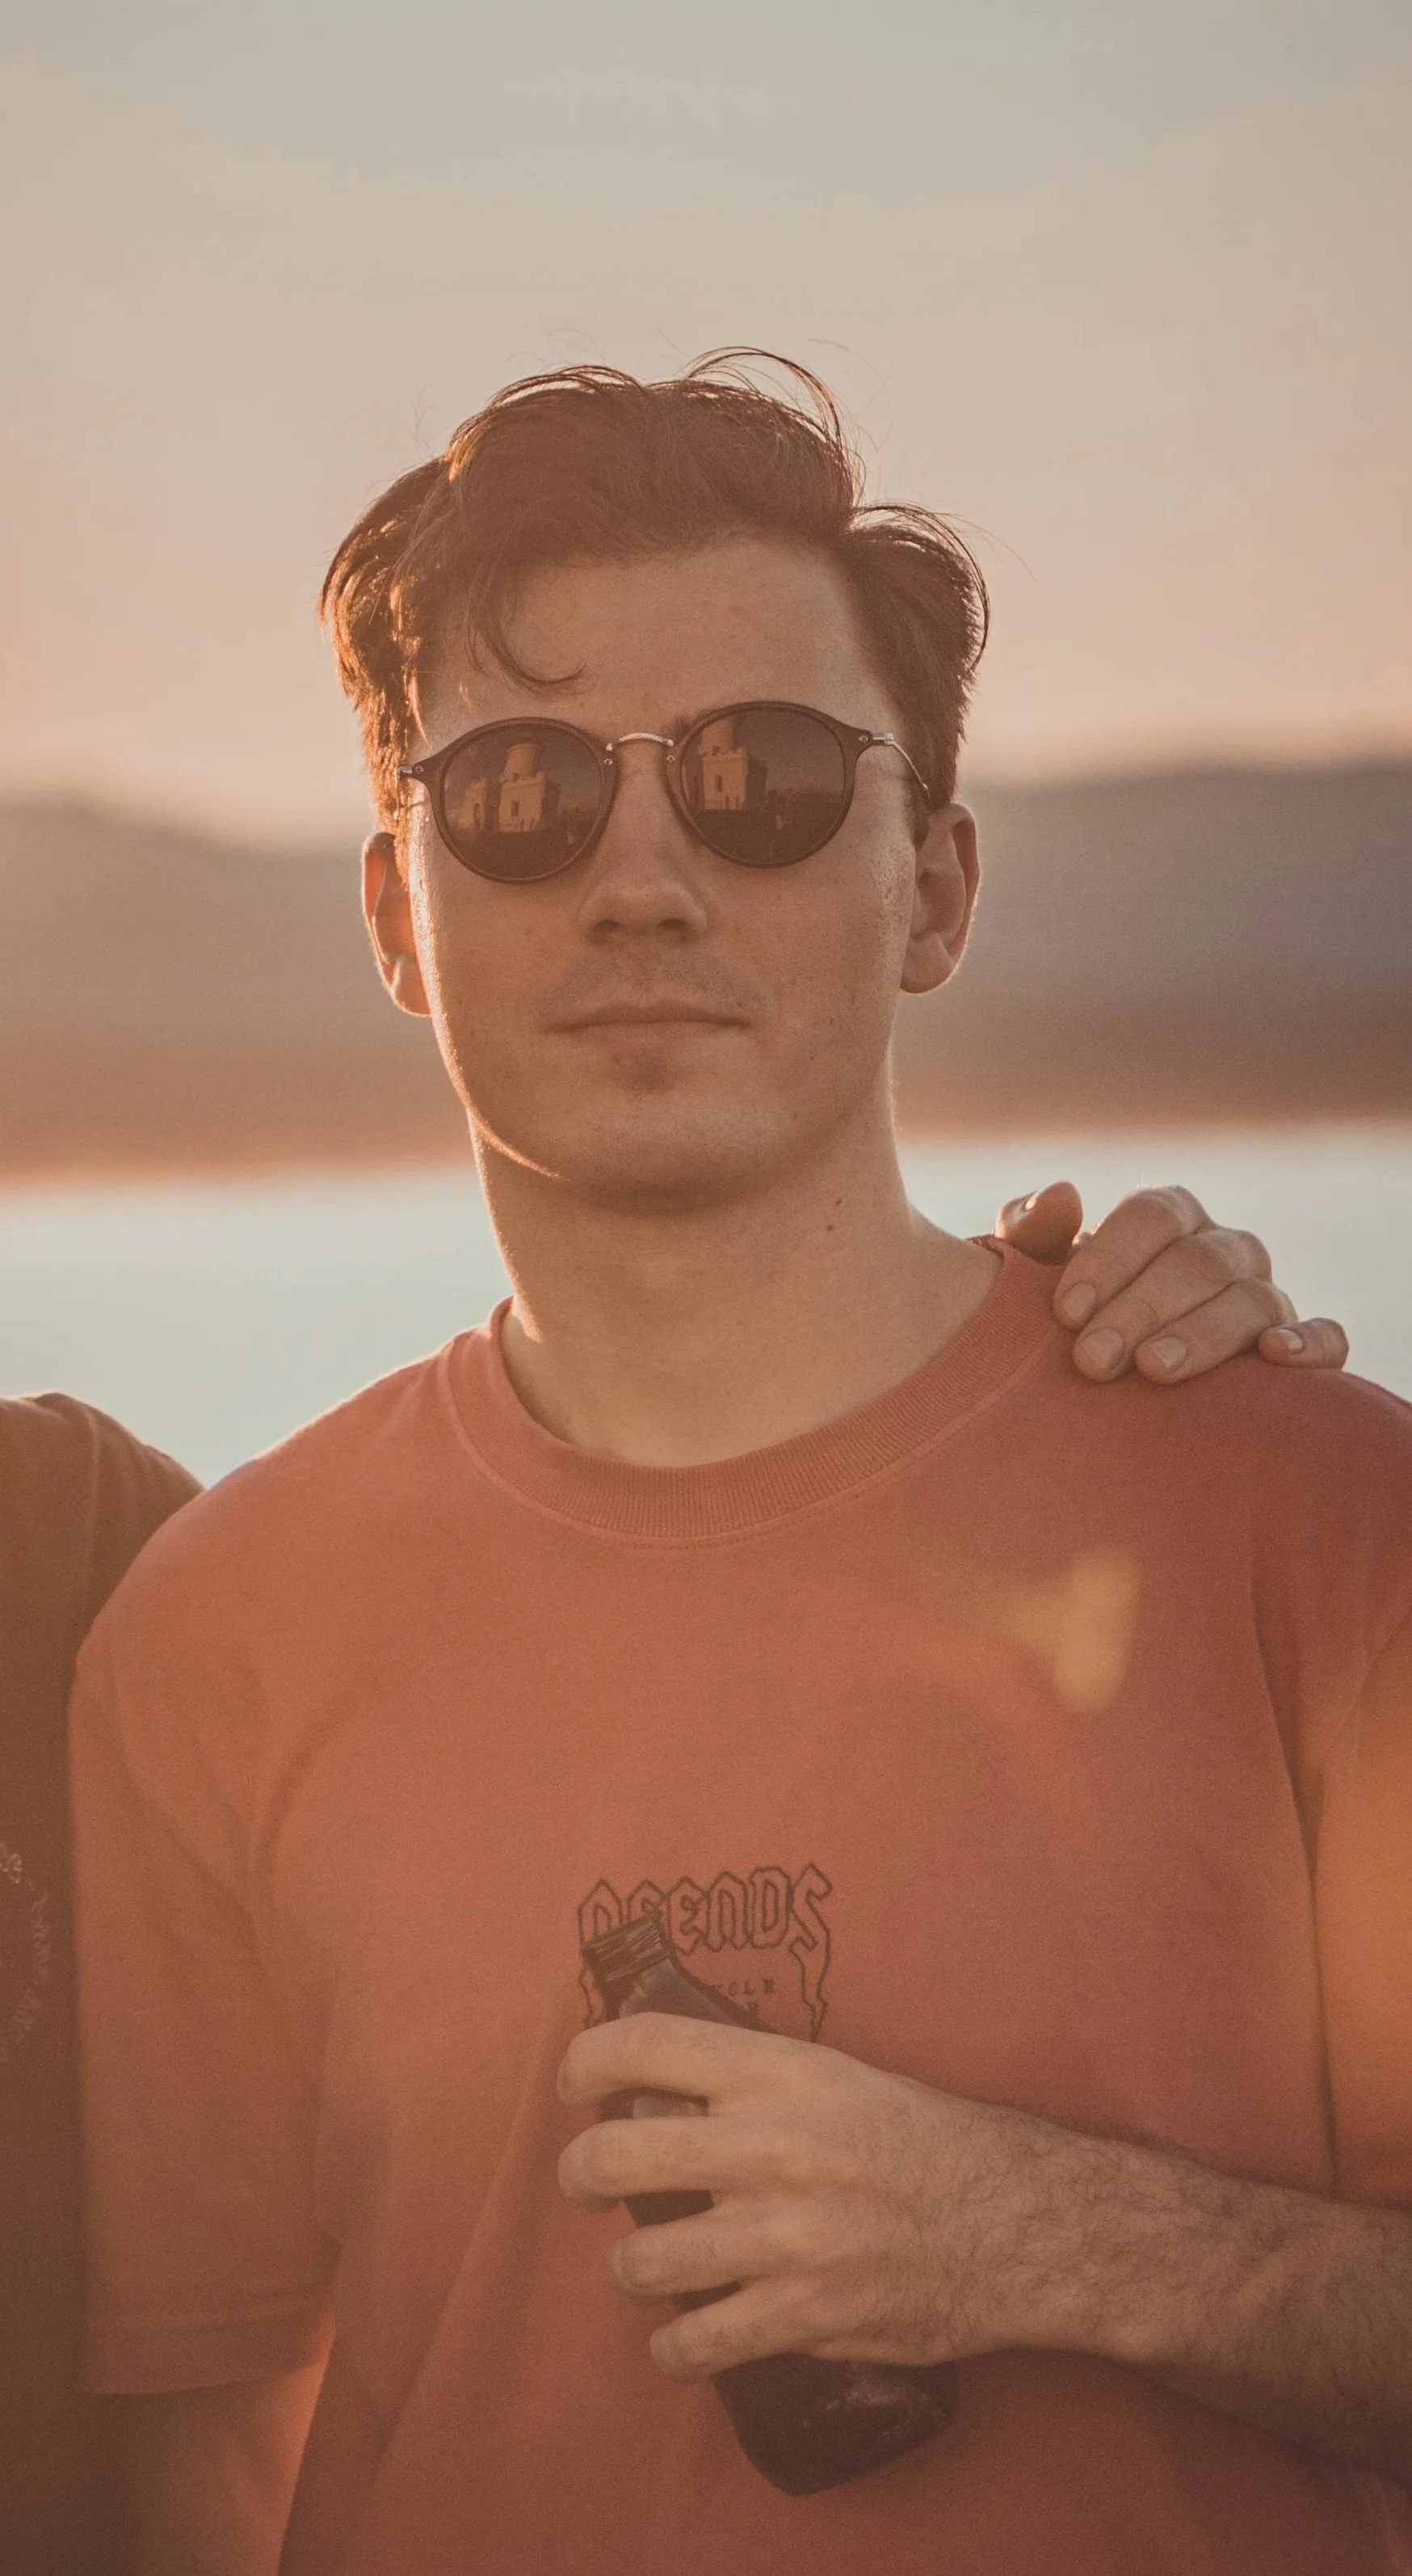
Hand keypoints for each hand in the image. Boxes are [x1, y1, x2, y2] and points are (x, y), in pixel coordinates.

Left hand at [558, 2013, 1065, 2382]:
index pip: (646, 2044)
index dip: (586, 2061)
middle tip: (588, 2183)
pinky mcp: (804, 2316)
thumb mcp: (835, 2075)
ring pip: (642, 2261)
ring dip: (631, 2268)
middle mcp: (772, 2148)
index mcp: (780, 2074)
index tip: (576, 2085)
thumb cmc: (917, 2138)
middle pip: (615, 2157)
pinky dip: (674, 2348)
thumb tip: (659, 2087)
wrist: (1013, 2219)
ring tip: (651, 2262)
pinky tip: (683, 2337)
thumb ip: (750, 2081)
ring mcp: (785, 2238)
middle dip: (581, 2174)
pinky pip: (695, 2345)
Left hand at [996, 1181, 1348, 1384]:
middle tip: (1091, 1361)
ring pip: (1253, 1301)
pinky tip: (1273, 1356)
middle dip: (1141, 1310)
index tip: (1065, 1312)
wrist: (1096, 1388)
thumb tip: (1064, 1193)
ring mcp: (1265, 1295)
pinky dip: (1310, 1343)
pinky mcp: (1297, 1345)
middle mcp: (1222, 1249)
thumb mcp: (1032, 1279)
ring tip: (1153, 1370)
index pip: (1153, 1215)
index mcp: (1168, 1218)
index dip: (1110, 1259)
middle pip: (1198, 1262)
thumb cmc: (1067, 1322)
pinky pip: (1326, 1336)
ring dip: (1203, 1335)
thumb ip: (1032, 1234)